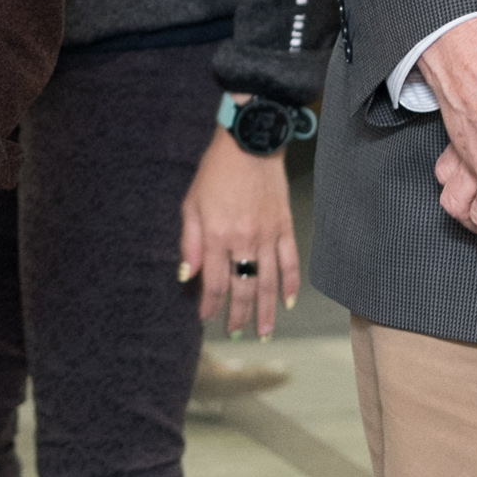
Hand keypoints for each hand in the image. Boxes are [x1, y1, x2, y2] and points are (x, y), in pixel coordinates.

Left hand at [176, 130, 299, 338]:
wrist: (250, 143)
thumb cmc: (215, 172)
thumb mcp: (191, 204)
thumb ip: (189, 241)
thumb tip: (185, 275)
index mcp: (217, 236)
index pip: (213, 282)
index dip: (210, 304)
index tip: (206, 318)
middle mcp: (243, 241)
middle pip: (243, 288)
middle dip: (239, 315)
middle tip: (236, 333)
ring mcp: (268, 236)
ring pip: (268, 282)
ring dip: (266, 311)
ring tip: (263, 333)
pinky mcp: (285, 227)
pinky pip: (291, 262)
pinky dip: (291, 284)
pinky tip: (287, 302)